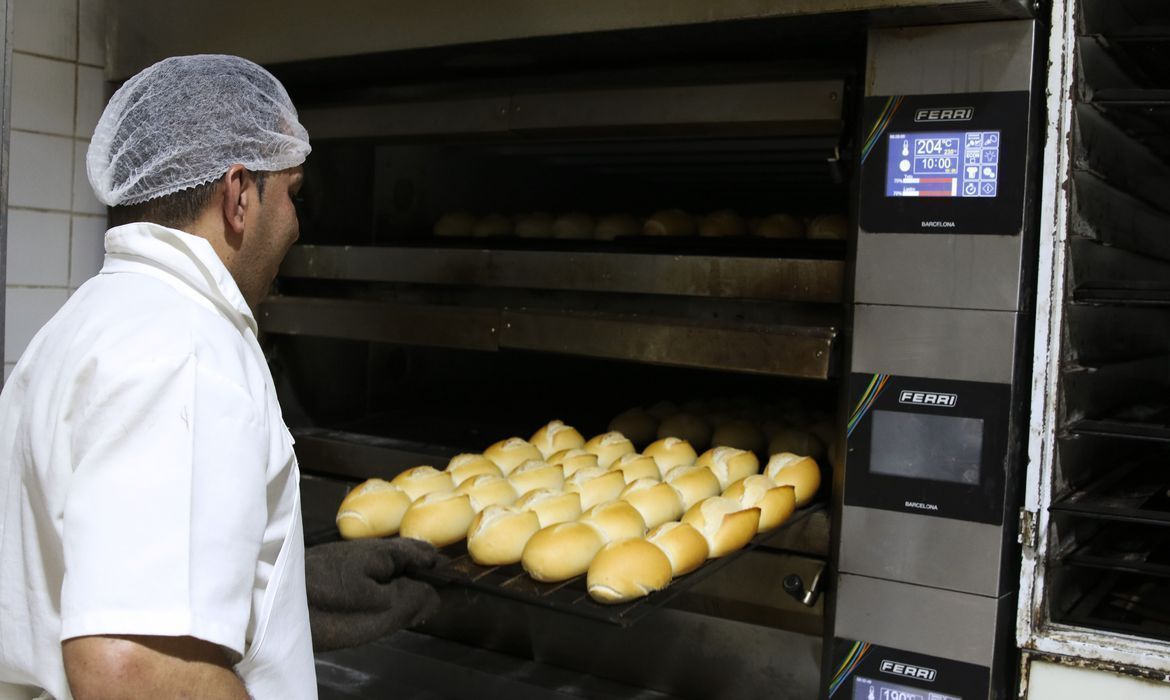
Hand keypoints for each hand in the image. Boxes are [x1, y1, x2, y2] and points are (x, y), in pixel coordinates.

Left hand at [305, 538, 442, 651]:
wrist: (266, 601)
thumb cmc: (328, 607)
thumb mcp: (379, 610)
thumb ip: (411, 602)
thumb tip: (436, 598)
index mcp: (381, 553)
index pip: (420, 552)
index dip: (438, 567)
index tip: (454, 582)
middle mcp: (364, 550)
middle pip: (402, 557)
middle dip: (418, 574)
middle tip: (431, 599)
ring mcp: (343, 559)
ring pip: (381, 567)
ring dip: (396, 582)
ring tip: (406, 606)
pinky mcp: (326, 572)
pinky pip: (363, 575)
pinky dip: (375, 587)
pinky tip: (372, 605)